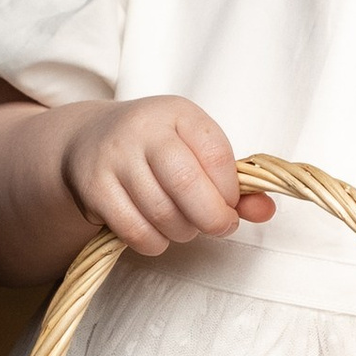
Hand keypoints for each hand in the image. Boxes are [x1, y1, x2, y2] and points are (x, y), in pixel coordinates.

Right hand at [59, 97, 273, 260]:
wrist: (89, 140)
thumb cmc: (157, 149)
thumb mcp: (195, 151)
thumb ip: (235, 183)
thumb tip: (266, 211)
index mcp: (178, 113)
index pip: (217, 155)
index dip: (231, 190)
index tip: (230, 203)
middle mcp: (143, 128)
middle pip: (188, 185)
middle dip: (212, 218)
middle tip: (218, 227)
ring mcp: (114, 157)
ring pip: (162, 213)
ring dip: (183, 232)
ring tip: (184, 226)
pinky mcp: (94, 187)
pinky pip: (135, 231)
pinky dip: (155, 243)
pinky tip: (158, 233)